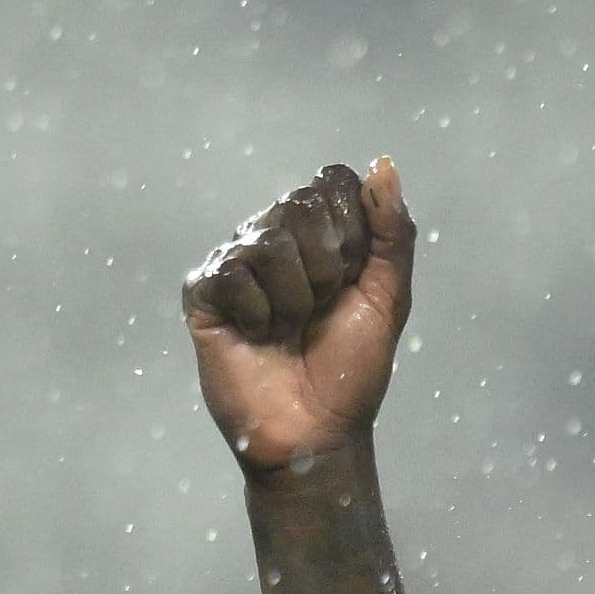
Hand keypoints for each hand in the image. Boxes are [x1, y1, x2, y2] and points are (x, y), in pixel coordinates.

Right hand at [182, 158, 415, 472]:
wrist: (318, 430)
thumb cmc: (352, 368)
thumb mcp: (389, 298)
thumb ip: (392, 232)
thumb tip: (382, 164)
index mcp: (319, 233)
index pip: (333, 183)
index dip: (353, 235)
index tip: (353, 283)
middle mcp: (272, 237)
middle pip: (301, 205)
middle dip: (327, 269)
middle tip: (320, 312)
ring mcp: (234, 262)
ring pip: (269, 241)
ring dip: (295, 298)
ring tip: (289, 330)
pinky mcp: (202, 292)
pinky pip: (233, 274)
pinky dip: (259, 314)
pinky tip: (258, 338)